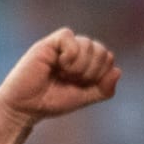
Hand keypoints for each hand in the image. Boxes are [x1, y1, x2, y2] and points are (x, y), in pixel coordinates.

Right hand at [0, 28, 120, 126]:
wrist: (25, 107)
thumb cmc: (51, 102)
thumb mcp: (84, 98)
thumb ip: (104, 89)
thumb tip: (118, 70)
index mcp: (84, 63)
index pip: (107, 57)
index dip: (103, 72)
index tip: (85, 85)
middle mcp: (73, 52)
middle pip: (100, 49)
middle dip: (93, 69)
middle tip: (74, 80)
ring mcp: (60, 47)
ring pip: (88, 43)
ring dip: (82, 64)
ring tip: (65, 74)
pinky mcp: (46, 44)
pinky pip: (69, 36)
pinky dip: (70, 54)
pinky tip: (59, 65)